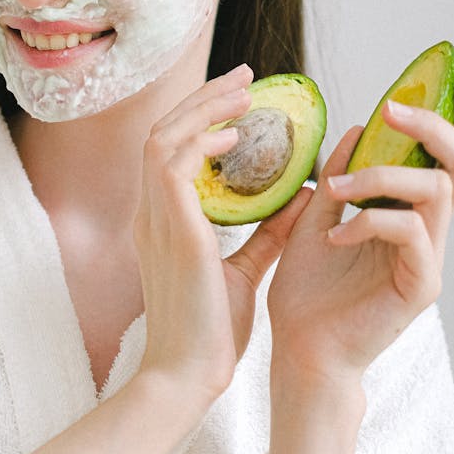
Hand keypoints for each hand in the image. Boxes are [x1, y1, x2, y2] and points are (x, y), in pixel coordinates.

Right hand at [134, 64, 305, 406]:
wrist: (185, 376)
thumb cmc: (210, 332)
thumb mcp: (244, 272)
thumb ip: (267, 235)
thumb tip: (303, 200)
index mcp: (162, 222)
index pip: (170, 150)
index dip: (201, 117)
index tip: (239, 99)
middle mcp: (150, 214)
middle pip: (162, 131)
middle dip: (202, 98)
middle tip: (244, 77)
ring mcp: (153, 219)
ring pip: (163, 138)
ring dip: (202, 109)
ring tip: (243, 93)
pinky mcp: (170, 229)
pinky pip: (173, 164)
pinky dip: (200, 142)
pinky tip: (234, 136)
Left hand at [267, 73, 453, 382]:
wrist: (300, 350)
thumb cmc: (309, 293)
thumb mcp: (317, 219)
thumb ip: (340, 177)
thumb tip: (355, 128)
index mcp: (406, 215)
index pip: (444, 160)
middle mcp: (427, 233)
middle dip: (433, 127)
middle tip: (393, 109)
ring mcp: (429, 260)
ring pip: (434, 190)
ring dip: (382, 177)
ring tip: (338, 190)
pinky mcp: (420, 286)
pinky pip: (412, 233)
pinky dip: (371, 222)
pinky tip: (337, 236)